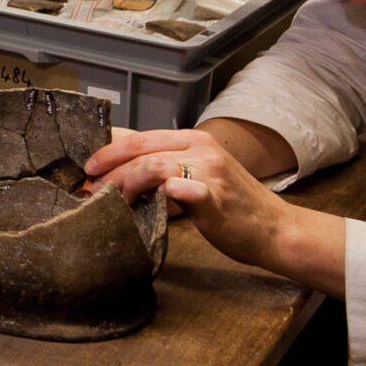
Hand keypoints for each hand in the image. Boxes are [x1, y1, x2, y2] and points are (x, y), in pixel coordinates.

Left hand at [83, 127, 347, 297]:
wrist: (275, 229)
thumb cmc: (233, 207)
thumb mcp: (197, 177)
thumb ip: (165, 171)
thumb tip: (122, 174)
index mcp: (194, 140)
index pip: (142, 136)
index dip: (111, 149)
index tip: (90, 165)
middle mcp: (201, 148)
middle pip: (141, 148)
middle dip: (109, 166)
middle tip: (91, 184)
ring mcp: (209, 170)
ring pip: (152, 165)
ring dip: (123, 182)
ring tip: (108, 199)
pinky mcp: (215, 195)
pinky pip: (181, 188)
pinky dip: (158, 193)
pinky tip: (141, 205)